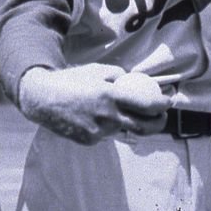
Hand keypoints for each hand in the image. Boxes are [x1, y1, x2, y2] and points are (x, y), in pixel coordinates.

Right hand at [18, 65, 170, 143]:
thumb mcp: (96, 70)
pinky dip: (107, 126)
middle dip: (158, 123)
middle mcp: (107, 116)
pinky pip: (106, 134)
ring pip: (123, 130)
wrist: (42, 99)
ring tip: (125, 112)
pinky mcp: (89, 140)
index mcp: (111, 96)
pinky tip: (95, 116)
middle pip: (144, 127)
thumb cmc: (71, 80)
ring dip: (129, 122)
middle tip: (161, 117)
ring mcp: (98, 131)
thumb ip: (118, 75)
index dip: (162, 105)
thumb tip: (135, 80)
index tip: (168, 102)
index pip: (147, 105)